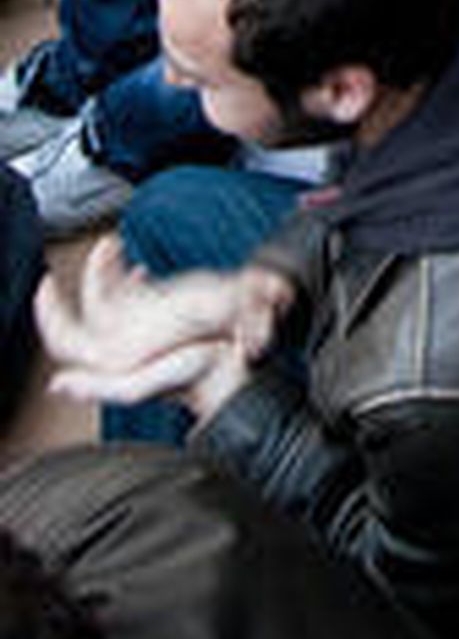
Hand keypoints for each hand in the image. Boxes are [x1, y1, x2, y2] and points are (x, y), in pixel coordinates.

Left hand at [36, 236, 293, 416]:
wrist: (232, 372)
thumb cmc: (192, 379)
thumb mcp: (139, 388)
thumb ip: (98, 388)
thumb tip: (56, 385)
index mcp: (109, 363)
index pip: (64, 339)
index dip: (49, 313)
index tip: (46, 284)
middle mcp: (119, 348)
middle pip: (86, 313)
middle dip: (88, 279)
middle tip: (96, 252)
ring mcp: (139, 334)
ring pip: (109, 302)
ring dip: (109, 274)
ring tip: (113, 250)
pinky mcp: (160, 324)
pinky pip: (135, 298)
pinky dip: (131, 282)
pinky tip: (139, 270)